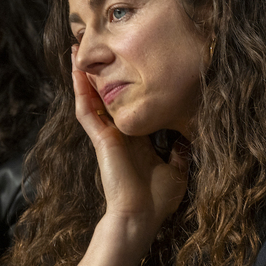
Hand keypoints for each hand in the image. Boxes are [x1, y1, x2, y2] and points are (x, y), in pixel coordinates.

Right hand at [71, 44, 187, 230]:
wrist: (140, 216)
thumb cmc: (156, 199)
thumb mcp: (176, 171)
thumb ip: (179, 153)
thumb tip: (188, 140)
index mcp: (134, 138)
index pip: (123, 105)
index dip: (120, 85)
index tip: (122, 65)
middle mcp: (117, 133)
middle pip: (102, 96)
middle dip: (97, 74)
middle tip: (91, 50)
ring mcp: (106, 134)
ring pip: (90, 98)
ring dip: (83, 75)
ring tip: (77, 52)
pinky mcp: (100, 138)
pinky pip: (86, 109)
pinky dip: (81, 90)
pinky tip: (77, 71)